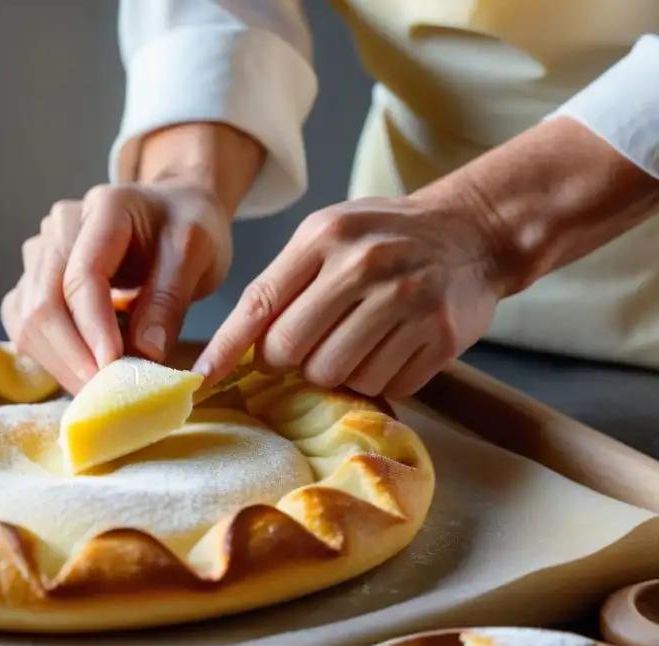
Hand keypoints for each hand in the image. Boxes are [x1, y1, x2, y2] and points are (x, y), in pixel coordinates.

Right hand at [1, 181, 231, 393]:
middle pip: (44, 303)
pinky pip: (26, 328)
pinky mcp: (34, 282)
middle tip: (107, 397)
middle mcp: (59, 228)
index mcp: (103, 209)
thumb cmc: (188, 227)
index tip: (115, 370)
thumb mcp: (197, 252)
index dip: (95, 328)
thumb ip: (170, 298)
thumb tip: (145, 354)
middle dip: (74, 357)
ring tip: (100, 394)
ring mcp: (40, 254)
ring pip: (27, 321)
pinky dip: (51, 359)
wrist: (174, 210)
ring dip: (60, 364)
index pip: (83, 276)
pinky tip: (83, 376)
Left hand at [194, 194, 507, 398]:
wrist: (471, 232)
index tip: (200, 380)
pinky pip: (383, 386)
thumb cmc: (382, 239)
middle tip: (304, 350)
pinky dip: (378, 377)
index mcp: (325, 236)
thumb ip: (281, 283)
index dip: (225, 348)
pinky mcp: (440, 337)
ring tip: (356, 340)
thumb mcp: (326, 237)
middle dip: (288, 362)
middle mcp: (365, 265)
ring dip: (336, 371)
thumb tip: (232, 350)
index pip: (260, 304)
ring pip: (336, 375)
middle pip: (291, 350)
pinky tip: (390, 346)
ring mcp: (407, 301)